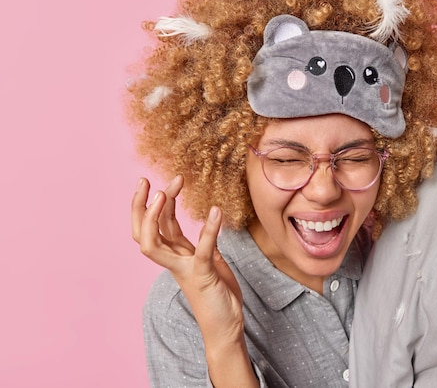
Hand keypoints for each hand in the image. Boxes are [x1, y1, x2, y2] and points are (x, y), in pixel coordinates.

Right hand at [131, 176, 244, 346]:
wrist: (225, 326)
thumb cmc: (217, 294)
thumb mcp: (210, 261)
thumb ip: (203, 243)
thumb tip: (207, 222)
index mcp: (175, 255)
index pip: (157, 225)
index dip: (156, 203)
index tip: (163, 181)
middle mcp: (174, 261)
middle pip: (143, 232)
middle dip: (140, 206)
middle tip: (146, 181)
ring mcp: (184, 269)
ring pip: (154, 244)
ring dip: (156, 217)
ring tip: (165, 191)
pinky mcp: (202, 276)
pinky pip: (201, 251)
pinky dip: (208, 230)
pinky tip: (216, 211)